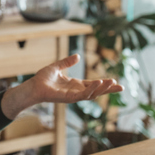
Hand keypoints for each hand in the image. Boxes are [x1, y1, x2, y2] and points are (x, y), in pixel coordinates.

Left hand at [1, 54, 122, 118]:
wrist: (33, 86)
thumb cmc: (43, 78)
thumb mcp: (57, 66)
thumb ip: (67, 62)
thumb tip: (78, 56)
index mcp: (75, 85)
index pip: (93, 84)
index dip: (104, 84)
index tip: (115, 82)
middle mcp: (76, 91)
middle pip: (96, 91)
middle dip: (108, 90)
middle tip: (121, 87)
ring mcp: (73, 96)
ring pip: (92, 94)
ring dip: (102, 89)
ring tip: (112, 82)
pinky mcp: (68, 98)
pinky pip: (83, 95)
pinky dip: (91, 89)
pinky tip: (98, 82)